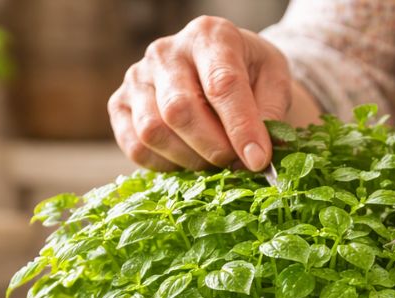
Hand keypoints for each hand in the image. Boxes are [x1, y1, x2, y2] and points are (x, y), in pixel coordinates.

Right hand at [109, 16, 293, 171]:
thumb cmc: (249, 73)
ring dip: (189, 159)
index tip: (258, 160)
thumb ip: (270, 113)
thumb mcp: (274, 81)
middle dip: (213, 148)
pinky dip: (165, 164)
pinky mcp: (119, 103)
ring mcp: (137, 77)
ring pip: (153, 131)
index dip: (241, 127)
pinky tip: (188, 160)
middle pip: (180, 110)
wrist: (217, 68)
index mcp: (209, 36)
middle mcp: (165, 51)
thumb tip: (256, 154)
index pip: (222, 84)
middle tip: (236, 164)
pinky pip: (135, 146)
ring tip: (214, 161)